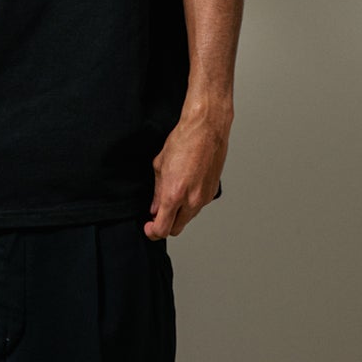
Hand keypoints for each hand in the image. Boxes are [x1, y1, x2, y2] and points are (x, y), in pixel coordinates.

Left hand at [145, 113, 228, 239]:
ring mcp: (204, 198)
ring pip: (188, 219)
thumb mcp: (160, 166)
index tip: (148, 226)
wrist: (206, 129)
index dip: (152, 232)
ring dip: (178, 215)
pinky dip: (189, 204)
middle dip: (165, 225)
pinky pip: (198, 207)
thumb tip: (154, 208)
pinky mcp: (212, 192)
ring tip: (171, 197)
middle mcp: (191, 200)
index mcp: (174, 194)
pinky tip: (185, 189)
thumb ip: (157, 192)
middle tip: (157, 215)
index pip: (162, 229)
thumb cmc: (184, 141)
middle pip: (176, 229)